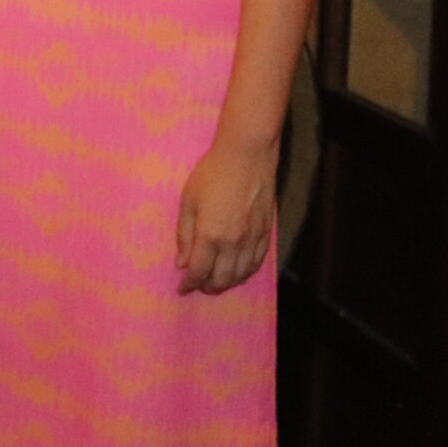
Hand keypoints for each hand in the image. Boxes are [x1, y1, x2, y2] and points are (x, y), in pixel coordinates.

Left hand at [176, 137, 276, 293]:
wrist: (246, 156)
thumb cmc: (212, 174)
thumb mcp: (188, 201)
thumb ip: (184, 235)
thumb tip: (181, 263)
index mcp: (210, 235)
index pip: (199, 271)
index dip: (189, 284)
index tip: (182, 289)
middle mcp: (233, 243)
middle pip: (221, 279)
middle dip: (208, 287)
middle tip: (198, 285)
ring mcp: (252, 239)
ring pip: (241, 275)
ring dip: (227, 283)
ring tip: (215, 281)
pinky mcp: (266, 233)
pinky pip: (257, 263)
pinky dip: (245, 273)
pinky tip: (237, 271)